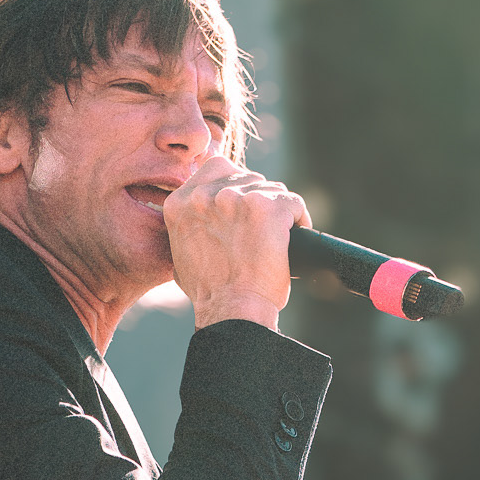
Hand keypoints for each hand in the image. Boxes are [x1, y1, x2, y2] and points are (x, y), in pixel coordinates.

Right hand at [164, 154, 309, 331]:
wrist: (231, 310)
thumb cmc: (209, 292)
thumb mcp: (181, 253)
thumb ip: (191, 226)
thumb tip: (204, 220)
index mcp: (181, 202)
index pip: (216, 169)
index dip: (234, 187)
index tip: (243, 209)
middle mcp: (206, 194)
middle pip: (246, 177)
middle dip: (256, 200)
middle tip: (259, 230)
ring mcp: (238, 198)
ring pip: (271, 189)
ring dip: (277, 212)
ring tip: (275, 240)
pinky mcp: (269, 207)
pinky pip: (294, 204)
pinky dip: (298, 221)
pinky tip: (293, 240)